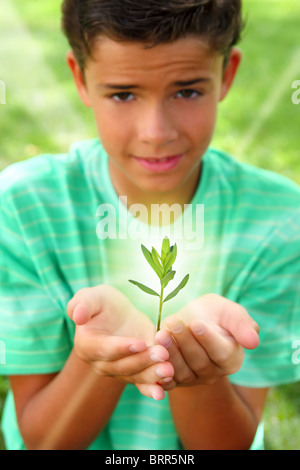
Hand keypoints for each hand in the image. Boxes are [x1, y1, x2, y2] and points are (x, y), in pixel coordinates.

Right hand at [67, 285, 174, 399]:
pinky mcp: (135, 373)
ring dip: (151, 375)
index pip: (103, 349)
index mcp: (87, 345)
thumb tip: (77, 316)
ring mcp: (118, 371)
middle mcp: (100, 363)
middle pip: (122, 366)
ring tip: (168, 369)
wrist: (120, 315)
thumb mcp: (92, 297)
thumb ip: (82, 304)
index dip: (121, 348)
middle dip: (143, 361)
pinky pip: (142, 384)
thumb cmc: (103, 303)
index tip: (140, 343)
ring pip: (134, 376)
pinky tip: (162, 392)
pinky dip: (152, 389)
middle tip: (162, 354)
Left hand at [155, 294, 258, 386]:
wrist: (190, 321)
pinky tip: (152, 354)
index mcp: (231, 358)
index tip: (196, 323)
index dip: (208, 339)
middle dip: (184, 340)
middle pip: (199, 361)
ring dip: (170, 352)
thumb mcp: (229, 312)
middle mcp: (213, 373)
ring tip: (161, 333)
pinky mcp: (174, 381)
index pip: (221, 352)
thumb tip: (253, 342)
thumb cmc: (213, 315)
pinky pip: (166, 380)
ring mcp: (193, 380)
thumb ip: (243, 324)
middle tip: (173, 321)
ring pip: (181, 370)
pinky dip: (158, 370)